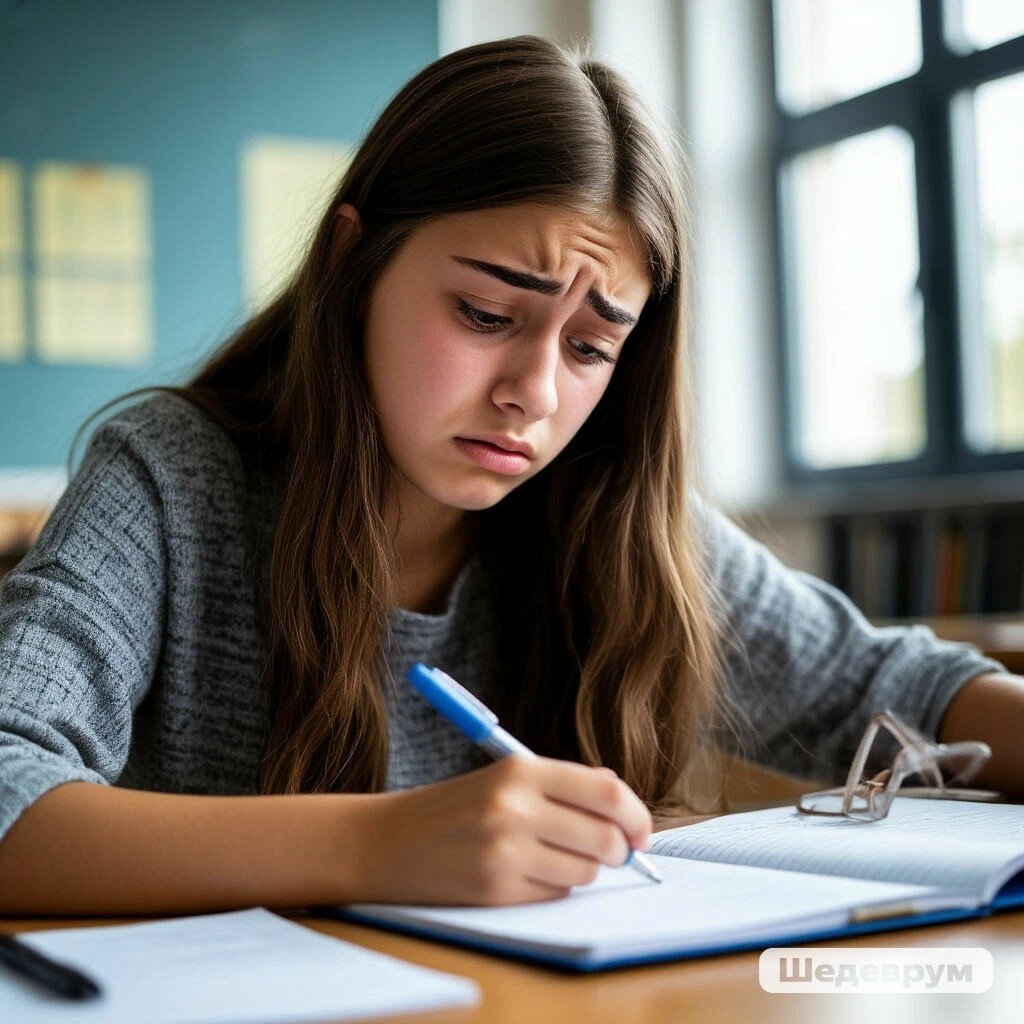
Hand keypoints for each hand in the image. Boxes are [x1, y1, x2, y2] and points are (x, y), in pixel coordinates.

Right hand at [348, 757, 653, 905]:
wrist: (386, 842)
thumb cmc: (453, 807)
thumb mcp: (504, 777)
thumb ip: (564, 783)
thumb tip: (620, 795)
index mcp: (521, 770)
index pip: (607, 792)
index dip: (636, 815)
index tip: (641, 831)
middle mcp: (515, 808)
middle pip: (605, 838)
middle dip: (619, 851)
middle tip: (613, 852)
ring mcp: (505, 852)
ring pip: (585, 872)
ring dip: (583, 871)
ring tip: (554, 857)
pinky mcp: (496, 891)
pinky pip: (555, 895)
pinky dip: (554, 888)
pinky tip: (527, 874)